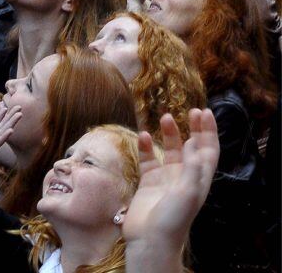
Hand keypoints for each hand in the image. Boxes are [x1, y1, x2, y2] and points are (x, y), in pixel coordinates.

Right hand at [123, 109, 218, 248]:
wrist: (150, 239)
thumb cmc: (173, 219)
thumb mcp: (188, 193)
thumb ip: (192, 167)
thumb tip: (195, 143)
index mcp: (199, 179)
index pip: (208, 150)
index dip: (208, 131)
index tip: (205, 112)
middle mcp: (184, 177)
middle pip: (192, 147)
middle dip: (193, 129)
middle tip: (190, 110)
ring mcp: (166, 179)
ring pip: (169, 150)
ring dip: (169, 134)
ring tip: (165, 117)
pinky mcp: (148, 182)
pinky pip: (148, 159)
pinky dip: (146, 147)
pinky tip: (142, 136)